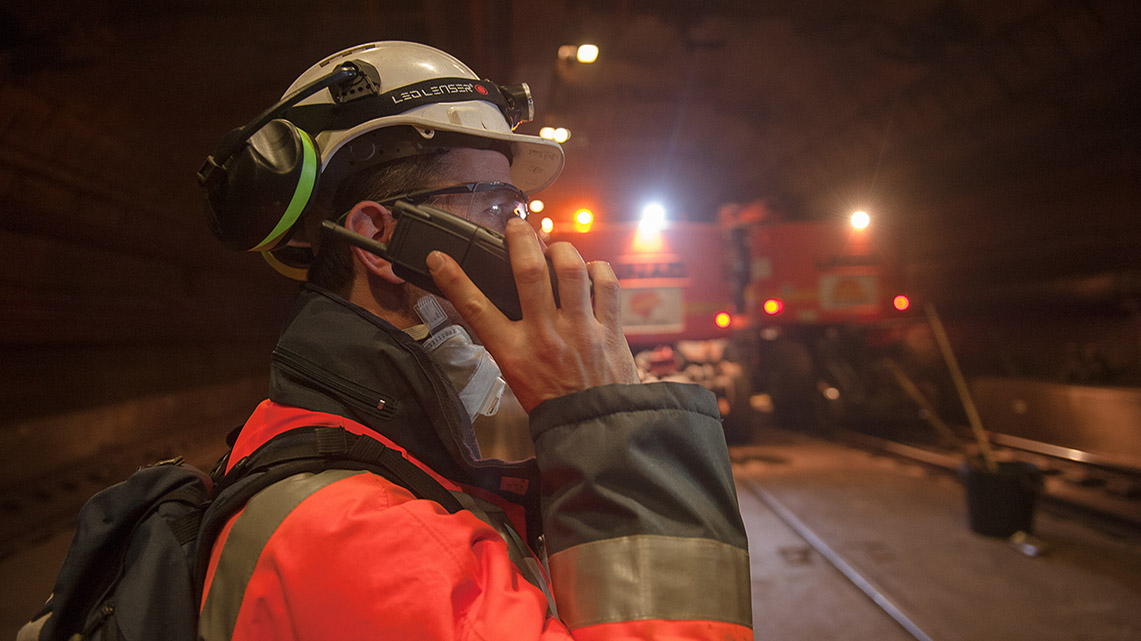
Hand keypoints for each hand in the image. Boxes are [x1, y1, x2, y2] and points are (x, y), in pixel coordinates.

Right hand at [427, 217, 639, 412]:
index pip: (475, 308)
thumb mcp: (516, 376)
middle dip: (520, 239)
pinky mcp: (609, 330)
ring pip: (572, 270)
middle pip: (529, 273)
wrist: (594, 428)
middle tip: (517, 225)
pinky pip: (607, 286)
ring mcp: (580, 330)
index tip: (439, 258)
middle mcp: (545, 336)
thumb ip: (508, 340)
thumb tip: (502, 307)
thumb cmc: (553, 403)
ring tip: (555, 247)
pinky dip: (598, 270)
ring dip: (562, 249)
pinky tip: (590, 270)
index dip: (453, 279)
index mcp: (514, 352)